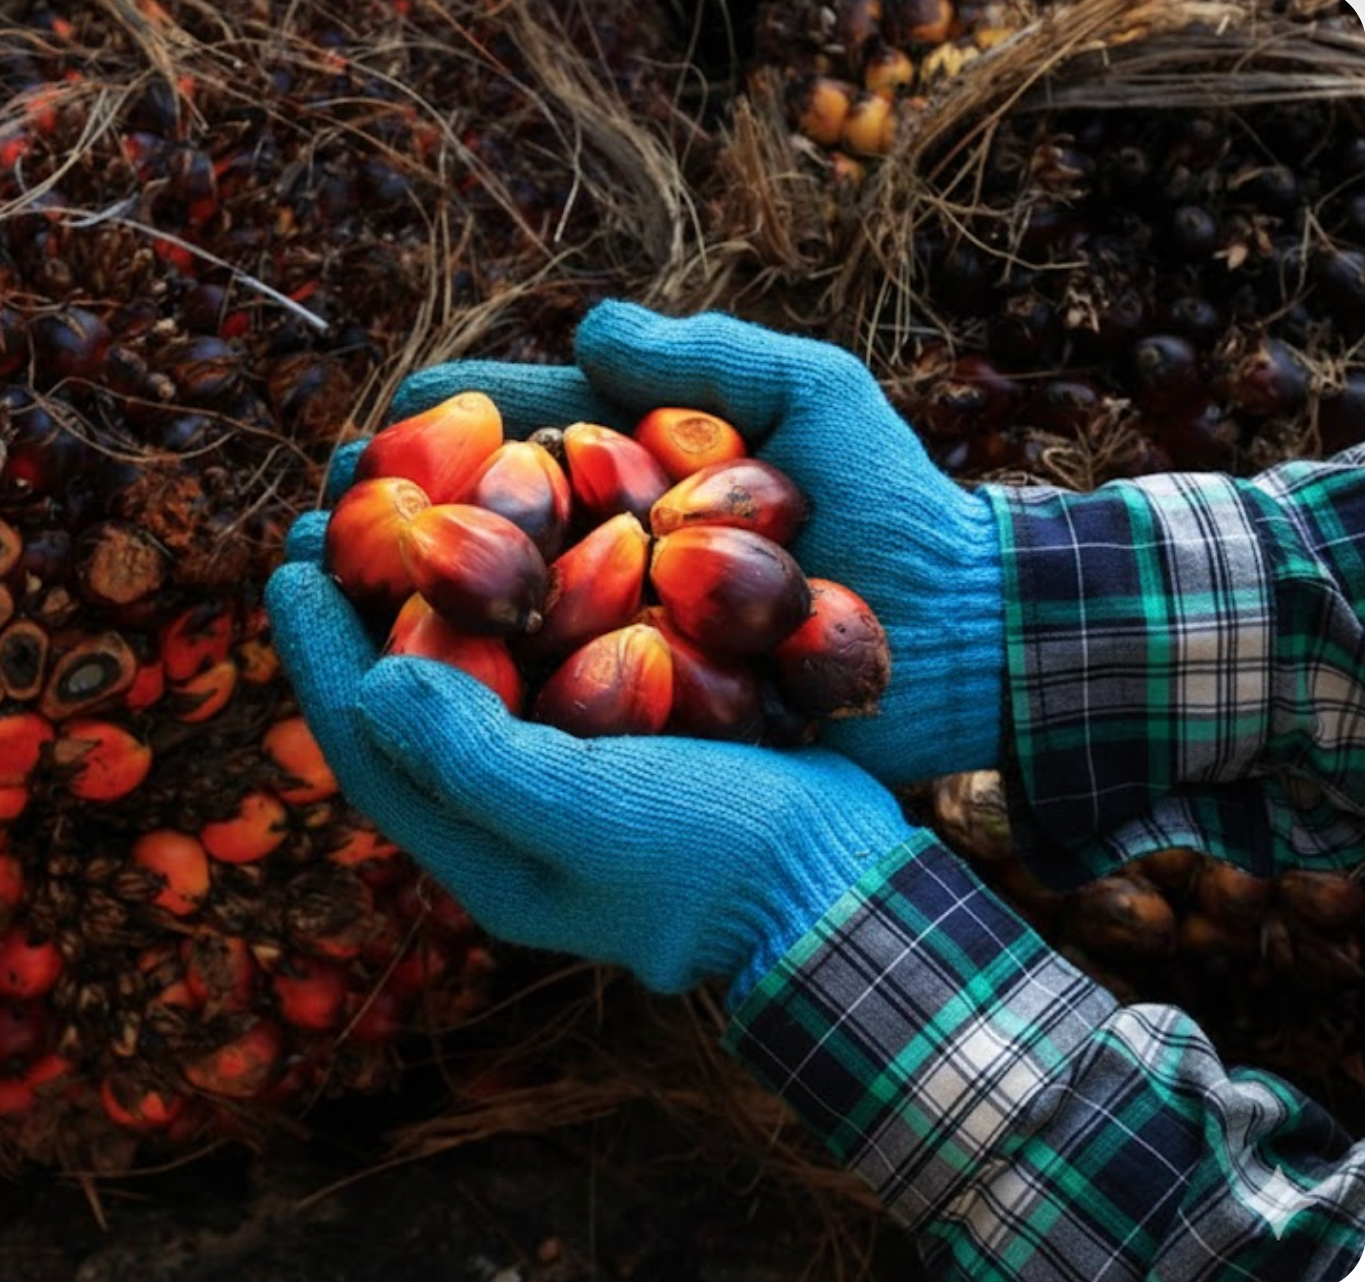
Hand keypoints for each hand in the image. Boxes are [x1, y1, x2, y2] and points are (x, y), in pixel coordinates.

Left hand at [266, 525, 913, 998]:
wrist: (835, 882)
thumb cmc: (715, 857)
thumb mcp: (588, 812)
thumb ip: (472, 759)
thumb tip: (371, 684)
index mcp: (483, 850)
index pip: (372, 748)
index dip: (322, 658)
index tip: (289, 563)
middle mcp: (513, 812)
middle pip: (414, 699)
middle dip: (367, 609)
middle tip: (332, 513)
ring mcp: (572, 775)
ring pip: (482, 669)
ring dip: (441, 589)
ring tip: (412, 502)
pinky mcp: (624, 738)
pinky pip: (550, 656)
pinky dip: (528, 593)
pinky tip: (526, 528)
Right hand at [381, 301, 1004, 786]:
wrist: (971, 634)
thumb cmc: (900, 504)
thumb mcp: (816, 396)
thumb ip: (710, 355)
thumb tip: (590, 324)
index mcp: (650, 462)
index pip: (527, 429)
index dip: (447, 426)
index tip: (373, 429)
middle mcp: (629, 543)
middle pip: (499, 521)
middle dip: (413, 518)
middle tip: (329, 524)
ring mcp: (639, 625)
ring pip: (512, 610)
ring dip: (430, 607)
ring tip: (346, 606)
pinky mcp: (659, 703)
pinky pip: (562, 689)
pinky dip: (500, 687)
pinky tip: (428, 691)